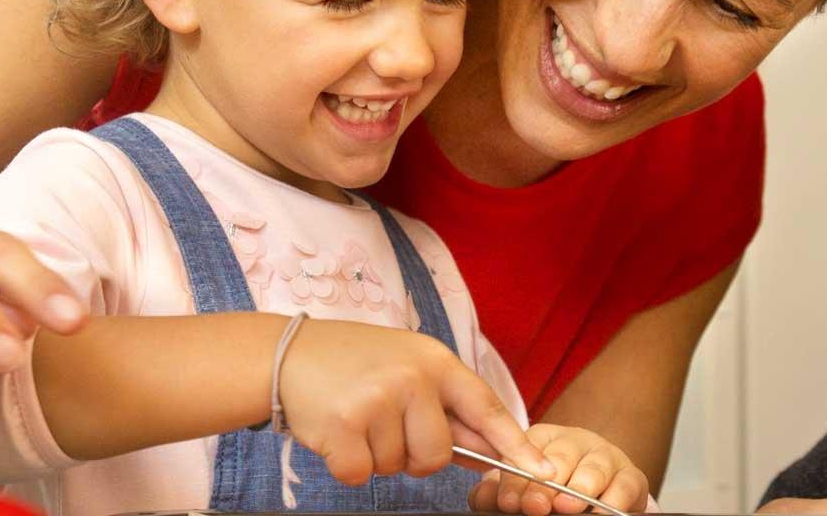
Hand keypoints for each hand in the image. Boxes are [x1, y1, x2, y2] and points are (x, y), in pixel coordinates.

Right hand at [276, 318, 548, 485]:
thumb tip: (489, 450)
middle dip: (412, 455)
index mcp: (434, 361)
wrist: (285, 353)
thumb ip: (445, 406)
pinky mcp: (343, 424)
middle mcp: (411, 377)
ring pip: (396, 466)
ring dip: (375, 455)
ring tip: (355, 417)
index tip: (541, 470)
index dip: (514, 443)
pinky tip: (335, 432)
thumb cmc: (351, 362)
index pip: (486, 406)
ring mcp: (377, 399)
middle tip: (383, 425)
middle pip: (437, 455)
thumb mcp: (406, 367)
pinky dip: (346, 465)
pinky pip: (361, 474)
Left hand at [466, 423, 648, 514]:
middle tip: (535, 505)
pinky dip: (613, 499)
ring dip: (580, 488)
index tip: (508, 502)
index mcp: (543, 440)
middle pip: (560, 459)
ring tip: (566, 505)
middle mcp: (576, 443)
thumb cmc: (552, 492)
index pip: (526, 453)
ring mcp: (605, 457)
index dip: (516, 479)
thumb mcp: (521, 490)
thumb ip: (500, 493)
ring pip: (593, 468)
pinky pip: (625, 484)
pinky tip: (601, 512)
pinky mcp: (630, 476)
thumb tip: (483, 498)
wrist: (599, 494)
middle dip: (546, 485)